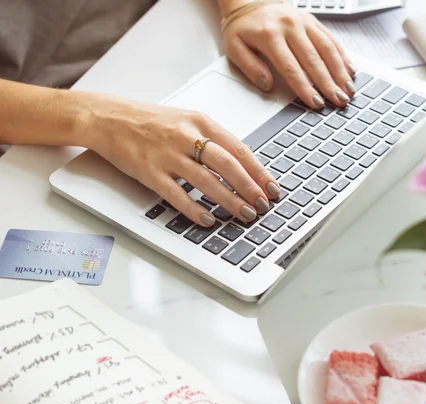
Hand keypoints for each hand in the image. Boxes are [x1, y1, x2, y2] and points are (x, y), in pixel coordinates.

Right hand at [80, 93, 280, 226]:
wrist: (109, 118)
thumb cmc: (151, 121)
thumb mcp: (188, 120)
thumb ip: (214, 140)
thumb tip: (244, 166)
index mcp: (200, 122)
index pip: (239, 149)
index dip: (259, 172)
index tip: (272, 188)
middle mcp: (187, 137)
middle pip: (227, 165)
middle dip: (249, 188)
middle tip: (262, 205)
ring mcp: (168, 155)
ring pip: (206, 182)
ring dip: (229, 201)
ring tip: (244, 214)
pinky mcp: (150, 172)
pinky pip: (177, 195)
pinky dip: (195, 209)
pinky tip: (208, 219)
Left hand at [219, 1, 355, 108]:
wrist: (250, 2)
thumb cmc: (243, 28)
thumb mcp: (235, 48)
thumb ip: (250, 67)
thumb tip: (267, 85)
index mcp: (270, 35)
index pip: (291, 67)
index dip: (305, 87)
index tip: (315, 102)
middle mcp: (290, 26)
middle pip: (313, 60)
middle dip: (328, 83)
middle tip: (339, 100)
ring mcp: (304, 22)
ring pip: (327, 49)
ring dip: (340, 71)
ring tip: (348, 89)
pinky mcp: (313, 21)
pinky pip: (331, 39)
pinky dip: (342, 56)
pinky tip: (350, 71)